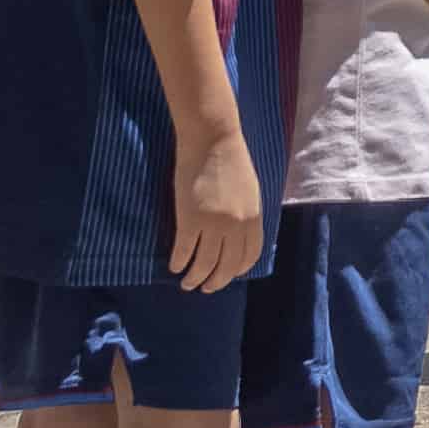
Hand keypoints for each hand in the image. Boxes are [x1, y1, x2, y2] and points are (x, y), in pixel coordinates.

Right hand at [167, 125, 264, 290]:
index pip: (248, 256)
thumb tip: (238, 236)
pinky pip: (184, 250)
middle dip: (215, 281)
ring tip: (187, 283)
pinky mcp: (190, 219)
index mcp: (254, 218)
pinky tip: (174, 266)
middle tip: (205, 287)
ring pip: (204, 264)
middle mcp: (236, 226)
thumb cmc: (230, 161)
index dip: (236, 270)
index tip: (227, 275)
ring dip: (195, 278)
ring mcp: (213, 224)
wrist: (212, 139)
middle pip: (226, 266)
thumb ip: (245, 216)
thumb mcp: (249, 192)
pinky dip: (178, 262)